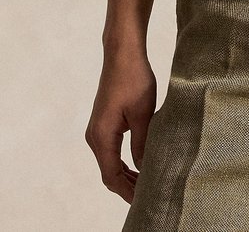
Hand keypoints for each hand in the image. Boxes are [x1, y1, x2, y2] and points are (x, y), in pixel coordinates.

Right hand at [85, 48, 156, 203]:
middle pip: (108, 173)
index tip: (143, 200)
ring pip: (109, 163)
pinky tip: (138, 165)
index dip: (127, 191)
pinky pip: (111, 151)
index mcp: (102, 136)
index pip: (112, 175)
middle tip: (148, 195)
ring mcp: (97, 130)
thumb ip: (142, 144)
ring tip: (145, 184)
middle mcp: (94, 136)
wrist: (122, 54)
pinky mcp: (103, 123)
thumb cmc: (134, 80)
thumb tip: (145, 170)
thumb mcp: (143, 115)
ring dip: (126, 175)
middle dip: (127, 186)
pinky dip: (123, 162)